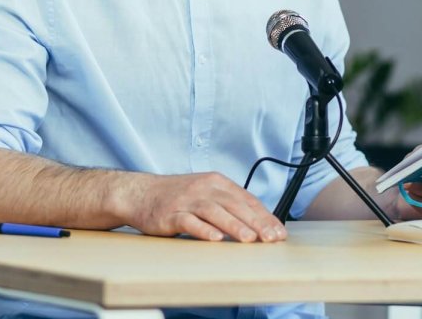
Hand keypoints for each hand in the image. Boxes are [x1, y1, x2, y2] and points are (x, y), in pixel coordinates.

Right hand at [124, 171, 286, 242]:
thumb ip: (229, 203)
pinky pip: (189, 221)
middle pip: (234, 205)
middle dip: (256, 222)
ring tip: (249, 239)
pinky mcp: (171, 213)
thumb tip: (258, 221)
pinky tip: (215, 238)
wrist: (142, 193)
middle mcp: (204, 188)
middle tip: (271, 238)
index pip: (246, 199)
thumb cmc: (179, 196)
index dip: (264, 216)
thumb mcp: (206, 192)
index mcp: (216, 182)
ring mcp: (187, 200)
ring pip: (215, 212)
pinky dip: (203, 229)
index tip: (279, 231)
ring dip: (234, 225)